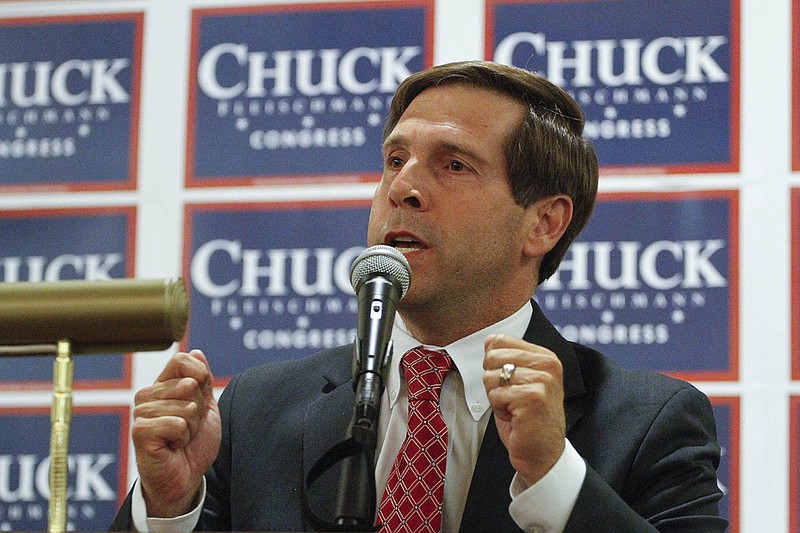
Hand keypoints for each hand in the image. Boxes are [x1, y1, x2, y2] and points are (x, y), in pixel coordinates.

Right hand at [131, 350, 220, 517]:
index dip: (201, 378)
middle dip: (199, 410)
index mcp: (162, 386)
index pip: (182, 360)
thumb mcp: (206, 407)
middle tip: (188, 428)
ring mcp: (141, 413)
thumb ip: (202, 380)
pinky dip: (183, 438)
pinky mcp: (140, 432)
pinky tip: (172, 447)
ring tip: (180, 439)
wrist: (186, 478)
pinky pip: (176, 424)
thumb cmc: (194, 445)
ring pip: (186, 406)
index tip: (199, 402)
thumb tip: (196, 352)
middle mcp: (148, 395)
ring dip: (191, 427)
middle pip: (189, 384)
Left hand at [483, 334, 565, 486]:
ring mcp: (542, 381)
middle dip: (493, 382)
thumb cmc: (528, 419)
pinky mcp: (533, 398)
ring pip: (491, 377)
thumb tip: (489, 339)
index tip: (511, 383)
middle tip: (512, 399)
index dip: (495, 364)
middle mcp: (548, 365)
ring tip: (514, 409)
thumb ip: (505, 358)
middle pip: (492, 357)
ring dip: (496, 398)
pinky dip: (499, 410)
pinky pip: (495, 395)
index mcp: (545, 356)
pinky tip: (516, 418)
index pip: (500, 340)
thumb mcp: (517, 382)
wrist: (542, 453)